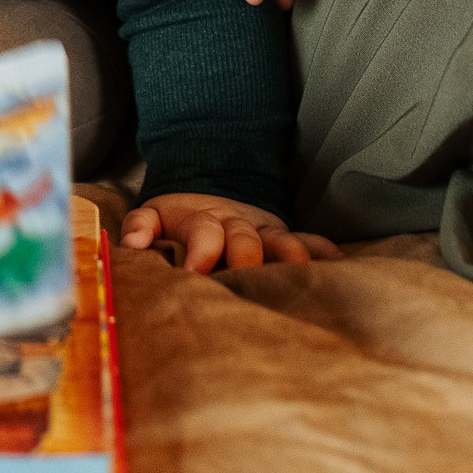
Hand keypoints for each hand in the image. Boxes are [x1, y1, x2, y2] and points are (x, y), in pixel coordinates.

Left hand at [120, 190, 339, 274]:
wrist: (207, 195)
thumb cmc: (175, 223)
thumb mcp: (151, 217)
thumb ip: (140, 228)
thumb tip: (132, 246)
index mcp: (199, 220)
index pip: (203, 231)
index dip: (201, 251)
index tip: (195, 275)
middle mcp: (234, 224)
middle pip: (244, 236)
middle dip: (246, 255)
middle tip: (247, 277)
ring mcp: (262, 231)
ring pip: (280, 239)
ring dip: (291, 254)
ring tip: (301, 272)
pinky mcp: (283, 238)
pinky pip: (309, 241)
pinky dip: (324, 251)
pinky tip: (341, 265)